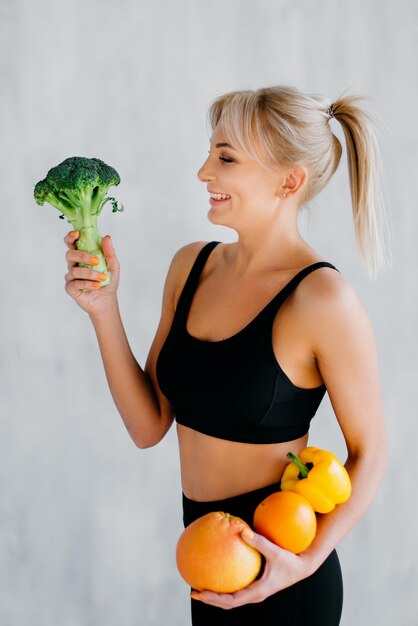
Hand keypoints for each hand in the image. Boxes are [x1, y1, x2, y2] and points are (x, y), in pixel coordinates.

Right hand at [63, 230, 119, 318]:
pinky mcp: (70, 288)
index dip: (70, 237)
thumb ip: (109, 252)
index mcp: (82, 256)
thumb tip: (107, 237)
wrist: (107, 301)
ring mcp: (71, 276)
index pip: (72, 243)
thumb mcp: (113, 265)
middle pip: (70, 254)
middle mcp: (74, 264)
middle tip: (96, 261)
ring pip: (74, 270)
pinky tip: (97, 286)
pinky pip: (75, 283)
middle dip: (83, 256)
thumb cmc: (108, 281)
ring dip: (91, 274)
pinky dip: (88, 284)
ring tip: (103, 278)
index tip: (76, 234)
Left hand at [190, 529, 313, 608]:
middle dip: (210, 599)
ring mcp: (255, 591)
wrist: (303, 567)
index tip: (201, 592)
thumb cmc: (290, 560)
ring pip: (232, 599)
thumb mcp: (275, 551)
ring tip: (200, 585)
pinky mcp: (256, 586)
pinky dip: (224, 586)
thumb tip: (243, 530)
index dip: (215, 598)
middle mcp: (254, 595)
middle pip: (228, 603)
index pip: (232, 600)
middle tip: (193, 591)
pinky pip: (236, 589)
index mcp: (258, 591)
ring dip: (216, 595)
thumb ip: (260, 542)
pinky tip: (217, 573)